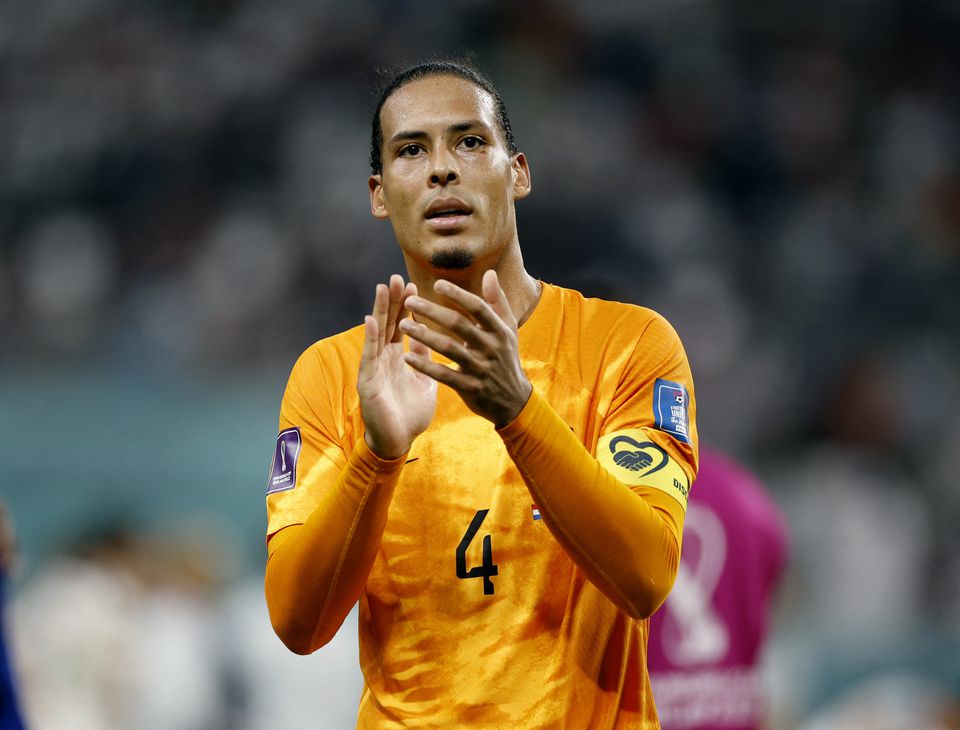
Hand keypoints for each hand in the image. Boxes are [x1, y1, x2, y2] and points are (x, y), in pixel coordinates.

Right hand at [359, 275, 437, 458]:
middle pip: (388, 323)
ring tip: (383, 289)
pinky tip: (371, 321)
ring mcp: (374, 368)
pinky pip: (370, 357)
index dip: (407, 307)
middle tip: (397, 277)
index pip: (402, 326)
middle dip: (393, 301)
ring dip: (380, 311)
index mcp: (398, 358)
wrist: (399, 441)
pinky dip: (371, 338)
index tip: (414, 285)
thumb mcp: (424, 380)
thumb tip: (433, 338)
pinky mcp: (368, 382)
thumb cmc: (410, 414)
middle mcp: (384, 359)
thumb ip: (426, 358)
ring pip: (377, 334)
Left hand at [399, 270, 531, 426]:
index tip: (437, 284)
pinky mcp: (470, 388)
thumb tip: (489, 273)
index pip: (478, 307)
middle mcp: (491, 348)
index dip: (458, 295)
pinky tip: (408, 356)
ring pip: (448, 348)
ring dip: (424, 336)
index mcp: (500, 330)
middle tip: (409, 301)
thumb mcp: (508, 330)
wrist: (514, 400)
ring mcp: (481, 369)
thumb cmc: (506, 358)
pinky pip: (444, 375)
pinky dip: (425, 366)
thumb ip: (497, 302)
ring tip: (403, 325)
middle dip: (432, 311)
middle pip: (459, 325)